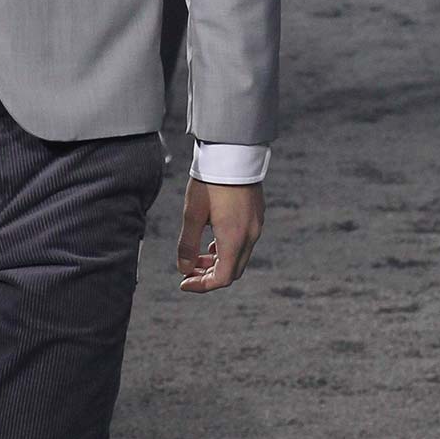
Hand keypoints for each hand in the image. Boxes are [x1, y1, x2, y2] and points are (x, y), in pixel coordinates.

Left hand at [176, 178, 263, 293]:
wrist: (232, 152)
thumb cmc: (210, 181)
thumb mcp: (192, 213)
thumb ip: (187, 244)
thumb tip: (183, 268)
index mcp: (234, 238)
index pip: (222, 278)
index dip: (202, 286)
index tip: (183, 282)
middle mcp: (250, 235)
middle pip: (232, 271)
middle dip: (209, 276)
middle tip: (188, 271)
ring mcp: (256, 225)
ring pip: (238, 257)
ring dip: (217, 262)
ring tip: (196, 255)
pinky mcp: (256, 215)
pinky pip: (243, 242)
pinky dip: (226, 248)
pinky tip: (211, 240)